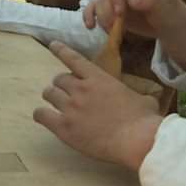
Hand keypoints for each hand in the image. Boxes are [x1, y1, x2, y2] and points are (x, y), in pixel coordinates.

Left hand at [33, 41, 162, 170]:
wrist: (136, 141)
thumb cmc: (144, 121)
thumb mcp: (143, 100)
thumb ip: (135, 96)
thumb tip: (143, 102)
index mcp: (99, 79)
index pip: (74, 59)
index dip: (61, 51)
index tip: (53, 45)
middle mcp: (80, 89)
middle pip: (59, 79)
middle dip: (62, 85)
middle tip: (67, 93)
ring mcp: (70, 107)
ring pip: (49, 94)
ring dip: (51, 97)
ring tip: (56, 103)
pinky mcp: (64, 127)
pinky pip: (41, 115)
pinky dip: (40, 115)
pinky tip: (43, 117)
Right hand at [82, 0, 185, 69]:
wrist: (172, 28)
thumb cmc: (173, 14)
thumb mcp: (168, 8)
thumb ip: (152, 2)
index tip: (120, 12)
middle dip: (108, 11)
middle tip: (117, 26)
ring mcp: (117, 1)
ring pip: (99, 4)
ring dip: (101, 18)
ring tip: (111, 31)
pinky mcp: (112, 13)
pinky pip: (95, 12)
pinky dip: (90, 17)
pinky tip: (91, 27)